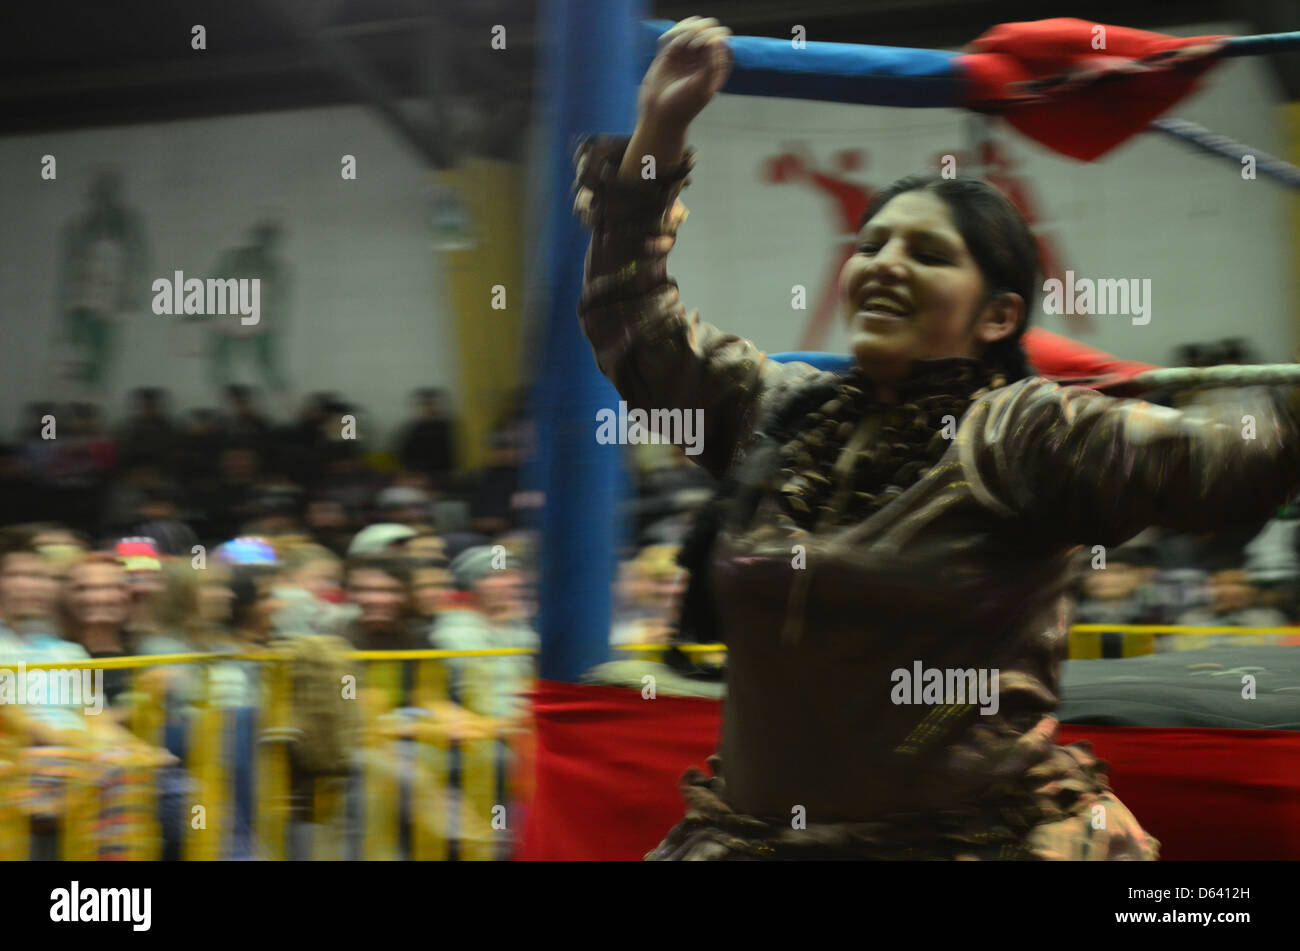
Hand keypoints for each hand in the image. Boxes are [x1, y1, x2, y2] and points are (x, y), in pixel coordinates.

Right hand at [638, 17, 732, 134]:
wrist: (660, 115)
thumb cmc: (684, 105)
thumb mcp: (702, 86)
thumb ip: (712, 63)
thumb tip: (718, 39)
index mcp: (715, 68)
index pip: (722, 42)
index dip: (716, 37)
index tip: (706, 45)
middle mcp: (702, 60)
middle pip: (709, 31)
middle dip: (703, 29)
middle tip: (693, 43)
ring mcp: (686, 56)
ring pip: (693, 29)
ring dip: (689, 28)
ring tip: (681, 40)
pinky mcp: (670, 55)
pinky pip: (676, 35)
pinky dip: (676, 33)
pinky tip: (670, 40)